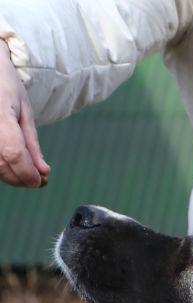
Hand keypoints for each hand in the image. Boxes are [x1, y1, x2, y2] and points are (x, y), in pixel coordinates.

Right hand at [0, 47, 47, 187]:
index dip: (28, 173)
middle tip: (37, 180)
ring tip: (25, 171)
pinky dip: (1, 167)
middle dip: (21, 178)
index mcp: (1, 115)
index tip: (40, 181)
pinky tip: (11, 165)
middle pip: (2, 164)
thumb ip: (32, 143)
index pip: (14, 153)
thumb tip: (43, 172)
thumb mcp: (25, 111)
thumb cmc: (5, 85)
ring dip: (10, 176)